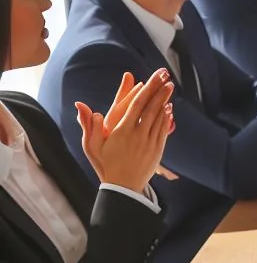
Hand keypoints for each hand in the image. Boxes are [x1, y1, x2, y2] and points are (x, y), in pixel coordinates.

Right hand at [76, 70, 174, 193]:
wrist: (123, 188)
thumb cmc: (105, 165)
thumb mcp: (92, 146)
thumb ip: (89, 125)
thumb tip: (82, 106)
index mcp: (122, 131)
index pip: (136, 105)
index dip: (146, 89)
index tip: (152, 77)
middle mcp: (138, 135)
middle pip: (151, 107)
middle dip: (159, 89)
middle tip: (165, 74)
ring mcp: (150, 142)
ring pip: (159, 117)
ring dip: (165, 100)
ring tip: (169, 86)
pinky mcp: (157, 150)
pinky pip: (163, 130)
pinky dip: (166, 118)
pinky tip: (169, 107)